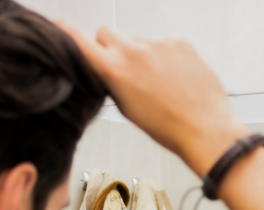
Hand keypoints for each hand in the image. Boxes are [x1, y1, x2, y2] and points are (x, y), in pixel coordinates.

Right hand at [57, 22, 248, 176]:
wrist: (206, 129)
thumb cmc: (169, 127)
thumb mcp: (128, 109)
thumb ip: (112, 82)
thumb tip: (107, 69)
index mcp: (115, 70)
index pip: (78, 40)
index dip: (66, 33)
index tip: (58, 27)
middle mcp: (134, 51)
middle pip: (106, 33)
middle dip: (111, 48)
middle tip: (126, 70)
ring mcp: (158, 44)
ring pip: (138, 40)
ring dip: (144, 55)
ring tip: (161, 82)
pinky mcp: (179, 42)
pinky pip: (163, 43)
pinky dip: (166, 56)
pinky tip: (176, 77)